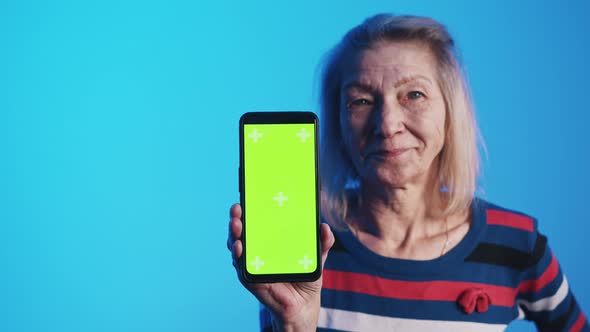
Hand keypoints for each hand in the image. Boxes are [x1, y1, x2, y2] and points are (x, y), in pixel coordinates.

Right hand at [227, 203, 334, 331]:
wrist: (304, 304)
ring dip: (234, 234)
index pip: (256, 221)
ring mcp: (252, 263)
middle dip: (236, 218)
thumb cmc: (305, 276)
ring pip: (236, 245)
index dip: (249, 209)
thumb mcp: (317, 257)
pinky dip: (237, 256)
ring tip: (236, 224)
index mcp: (270, 240)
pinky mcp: (251, 278)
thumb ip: (323, 243)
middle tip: (238, 209)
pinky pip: (241, 266)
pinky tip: (238, 248)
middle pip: (242, 231)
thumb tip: (324, 227)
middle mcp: (257, 250)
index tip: (247, 197)